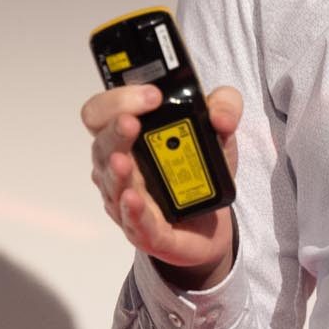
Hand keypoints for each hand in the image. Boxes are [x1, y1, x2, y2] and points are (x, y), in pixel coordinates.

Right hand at [82, 83, 241, 289]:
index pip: (102, 112)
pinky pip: (134, 221)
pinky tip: (134, 199)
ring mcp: (126, 201)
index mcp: (128, 136)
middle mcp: (119, 166)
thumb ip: (225, 107)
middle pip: (102, 145)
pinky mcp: (146, 232)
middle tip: (132, 122)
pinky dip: (133, 210)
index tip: (152, 96)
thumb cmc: (201, 171)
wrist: (214, 221)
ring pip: (113, 184)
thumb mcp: (221, 130)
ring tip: (124, 162)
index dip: (118, 100)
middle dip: (115, 131)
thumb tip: (220, 116)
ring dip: (117, 173)